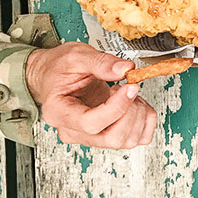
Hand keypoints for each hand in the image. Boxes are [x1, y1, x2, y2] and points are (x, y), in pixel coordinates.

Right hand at [26, 43, 157, 148]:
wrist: (52, 76)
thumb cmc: (58, 69)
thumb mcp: (76, 56)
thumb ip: (101, 62)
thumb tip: (125, 69)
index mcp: (59, 113)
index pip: (90, 123)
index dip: (116, 107)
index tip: (129, 87)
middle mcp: (73, 131)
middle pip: (111, 138)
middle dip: (130, 112)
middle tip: (129, 87)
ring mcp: (90, 137)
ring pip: (125, 141)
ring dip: (138, 116)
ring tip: (129, 93)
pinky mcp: (106, 135)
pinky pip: (135, 139)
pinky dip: (145, 122)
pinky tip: (135, 104)